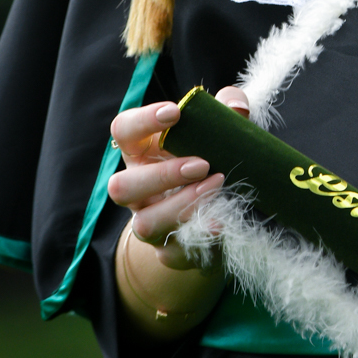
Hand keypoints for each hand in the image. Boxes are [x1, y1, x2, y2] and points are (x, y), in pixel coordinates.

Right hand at [107, 86, 249, 269]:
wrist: (218, 214)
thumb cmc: (212, 159)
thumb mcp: (218, 130)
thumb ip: (227, 109)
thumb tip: (236, 107)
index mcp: (142, 152)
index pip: (123, 131)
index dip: (142, 120)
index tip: (175, 112)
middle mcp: (137, 189)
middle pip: (121, 186)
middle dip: (163, 175)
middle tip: (202, 164)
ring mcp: (149, 221)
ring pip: (144, 222)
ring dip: (182, 204)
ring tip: (218, 185)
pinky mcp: (169, 250)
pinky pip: (173, 250)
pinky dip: (199, 233)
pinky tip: (221, 220)